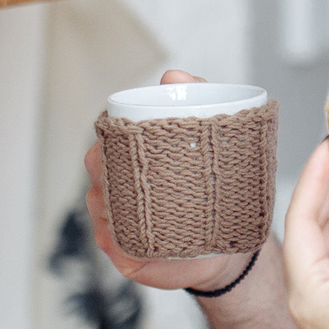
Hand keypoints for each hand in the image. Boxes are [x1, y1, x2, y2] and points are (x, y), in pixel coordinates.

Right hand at [84, 70, 250, 293]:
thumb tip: (173, 74)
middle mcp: (117, 189)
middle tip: (138, 165)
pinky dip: (121, 237)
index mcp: (130, 159)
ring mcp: (116, 223)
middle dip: (108, 165)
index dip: (111, 136)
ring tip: (146, 199)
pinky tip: (140, 233)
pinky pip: (112, 243)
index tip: (129, 132)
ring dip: (117, 202)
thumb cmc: (214, 188)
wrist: (231, 246)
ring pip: (100, 206)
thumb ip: (195, 97)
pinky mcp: (124, 253)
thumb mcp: (210, 137)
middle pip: (98, 170)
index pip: (106, 141)